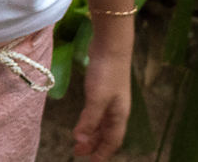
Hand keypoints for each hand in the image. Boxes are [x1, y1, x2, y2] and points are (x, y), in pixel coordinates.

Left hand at [73, 46, 131, 160]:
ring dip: (91, 133)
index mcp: (119, 116)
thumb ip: (89, 120)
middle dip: (95, 145)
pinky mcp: (103, 89)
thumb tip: (80, 141)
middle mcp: (117, 110)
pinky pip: (97, 112)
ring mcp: (111, 99)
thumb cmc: (106, 73)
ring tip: (79, 141)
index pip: (113, 141)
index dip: (103, 153)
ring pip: (102, 123)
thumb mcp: (97, 99)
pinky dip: (91, 120)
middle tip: (78, 153)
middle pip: (107, 134)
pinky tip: (84, 120)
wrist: (111, 46)